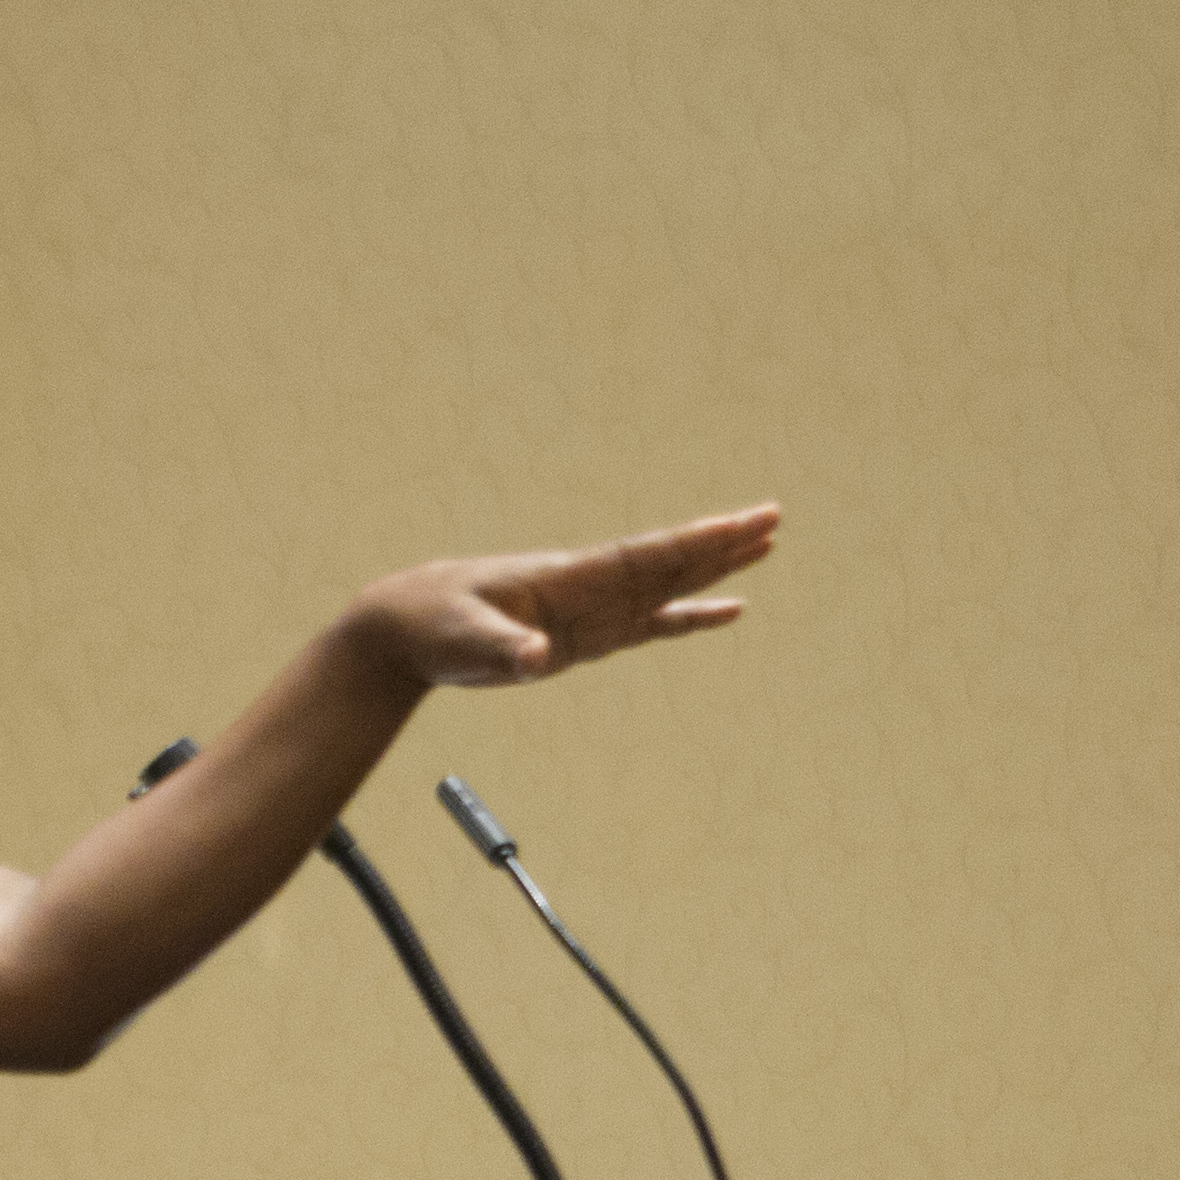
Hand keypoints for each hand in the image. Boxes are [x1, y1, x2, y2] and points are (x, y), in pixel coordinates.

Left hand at [343, 501, 780, 691]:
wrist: (407, 623)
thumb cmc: (434, 624)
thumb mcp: (464, 642)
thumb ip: (505, 651)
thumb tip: (537, 659)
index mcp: (566, 579)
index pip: (642, 558)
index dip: (692, 544)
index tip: (738, 525)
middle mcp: (587, 588)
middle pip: (667, 562)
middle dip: (719, 543)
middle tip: (773, 519)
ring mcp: (590, 610)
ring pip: (666, 585)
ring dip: (714, 569)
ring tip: (764, 547)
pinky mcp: (584, 635)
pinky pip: (649, 623)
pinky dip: (687, 617)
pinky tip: (723, 611)